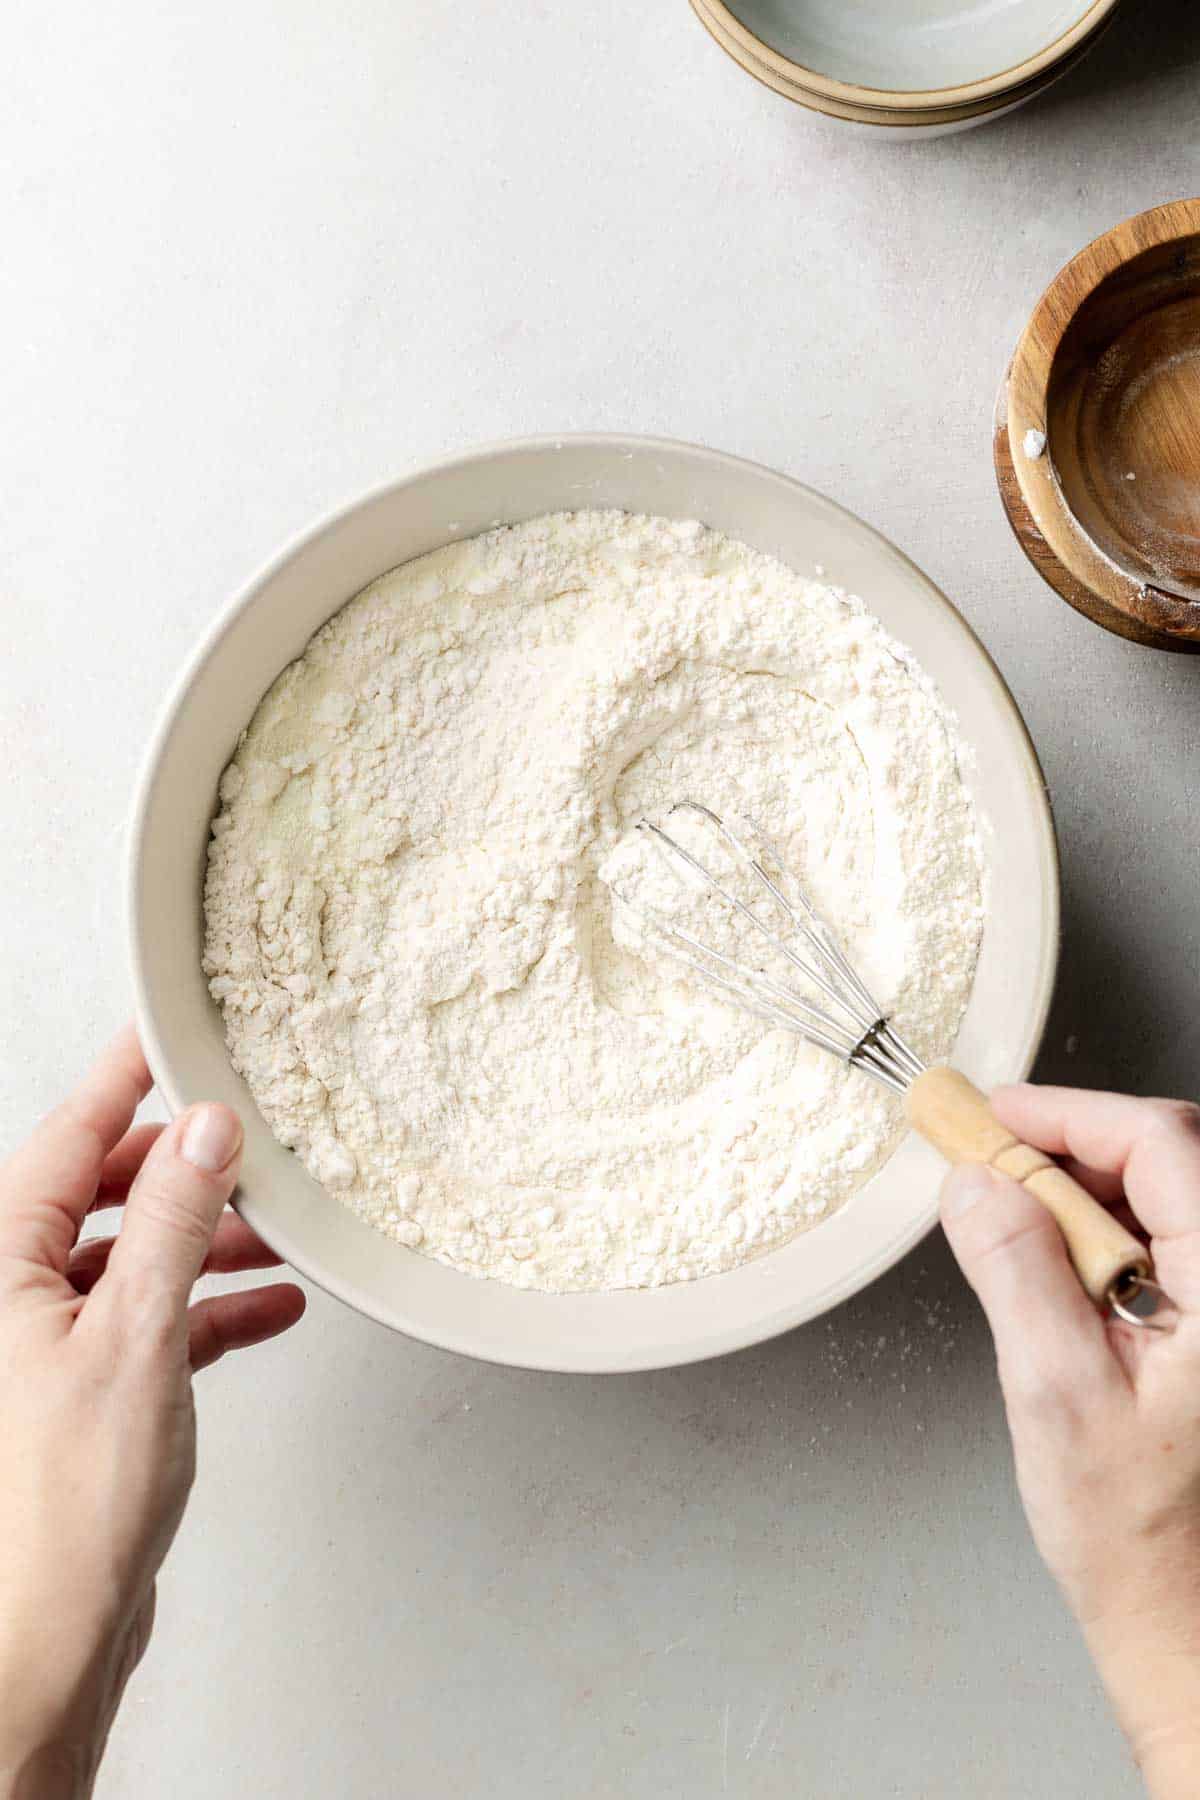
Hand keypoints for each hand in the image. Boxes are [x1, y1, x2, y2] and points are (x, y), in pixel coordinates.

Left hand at [0, 1028, 304, 1799]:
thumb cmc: (57, 1512)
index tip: (169, 1029)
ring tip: (278, 1231)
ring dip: (205, 1241)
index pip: (67, 1134)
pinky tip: (266, 1306)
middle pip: (100, 1190)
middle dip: (182, 1168)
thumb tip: (200, 1130)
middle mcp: (7, 1294)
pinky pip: (147, 1320)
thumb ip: (170, 1220)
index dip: (127, 1078)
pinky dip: (207, 1308)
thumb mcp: (135, 1335)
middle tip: (247, 1138)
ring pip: (130, 1254)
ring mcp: (41, 1343)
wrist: (44, 1644)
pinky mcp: (79, 1391)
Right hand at [941, 1085, 1199, 1798]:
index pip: (1159, 1143)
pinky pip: (1168, 1238)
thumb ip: (1016, 1271)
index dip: (1067, 1115)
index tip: (993, 1118)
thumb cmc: (1139, 1536)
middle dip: (1070, 1150)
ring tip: (1015, 1230)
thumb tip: (978, 1184)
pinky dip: (1105, 1233)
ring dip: (1085, 1193)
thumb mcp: (1055, 1392)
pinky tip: (1060, 1269)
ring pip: (1166, 1193)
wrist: (1188, 1621)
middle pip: (1167, 1157)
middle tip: (988, 1167)